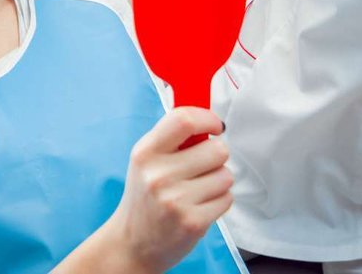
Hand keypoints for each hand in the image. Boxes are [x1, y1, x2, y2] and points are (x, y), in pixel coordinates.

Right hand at [106, 108, 232, 272]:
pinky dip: (219, 201)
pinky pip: (227, 198)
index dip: (207, 118)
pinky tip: (200, 205)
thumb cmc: (145, 196)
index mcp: (145, 152)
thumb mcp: (146, 161)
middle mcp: (158, 175)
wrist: (133, 243)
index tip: (214, 126)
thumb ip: (172, 138)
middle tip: (202, 166)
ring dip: (219, 180)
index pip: (184, 120)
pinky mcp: (193, 222)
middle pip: (216, 149)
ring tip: (198, 189)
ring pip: (226, 175)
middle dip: (217, 156)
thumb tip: (206, 118)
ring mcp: (176, 200)